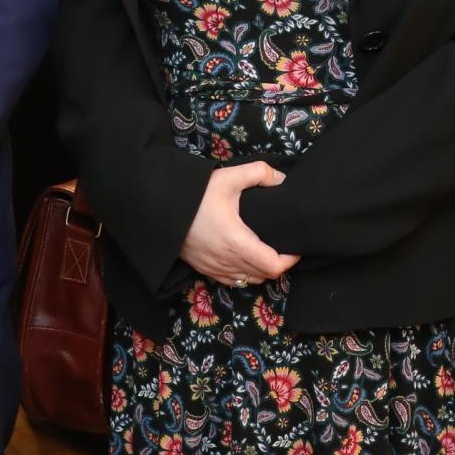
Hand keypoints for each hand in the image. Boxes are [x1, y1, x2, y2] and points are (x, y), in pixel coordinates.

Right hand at [179, 162, 297, 287]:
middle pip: (264, 276)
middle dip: (280, 264)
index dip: (290, 260)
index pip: (273, 266)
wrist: (159, 209)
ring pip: (248, 280)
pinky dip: (245, 274)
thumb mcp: (229, 177)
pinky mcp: (204, 269)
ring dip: (262, 270)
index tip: (296, 247)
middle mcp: (227, 261)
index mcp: (237, 243)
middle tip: (286, 246)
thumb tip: (282, 179)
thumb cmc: (195, 195)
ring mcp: (214, 268)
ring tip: (269, 251)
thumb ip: (259, 173)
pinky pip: (232, 280)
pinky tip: (246, 257)